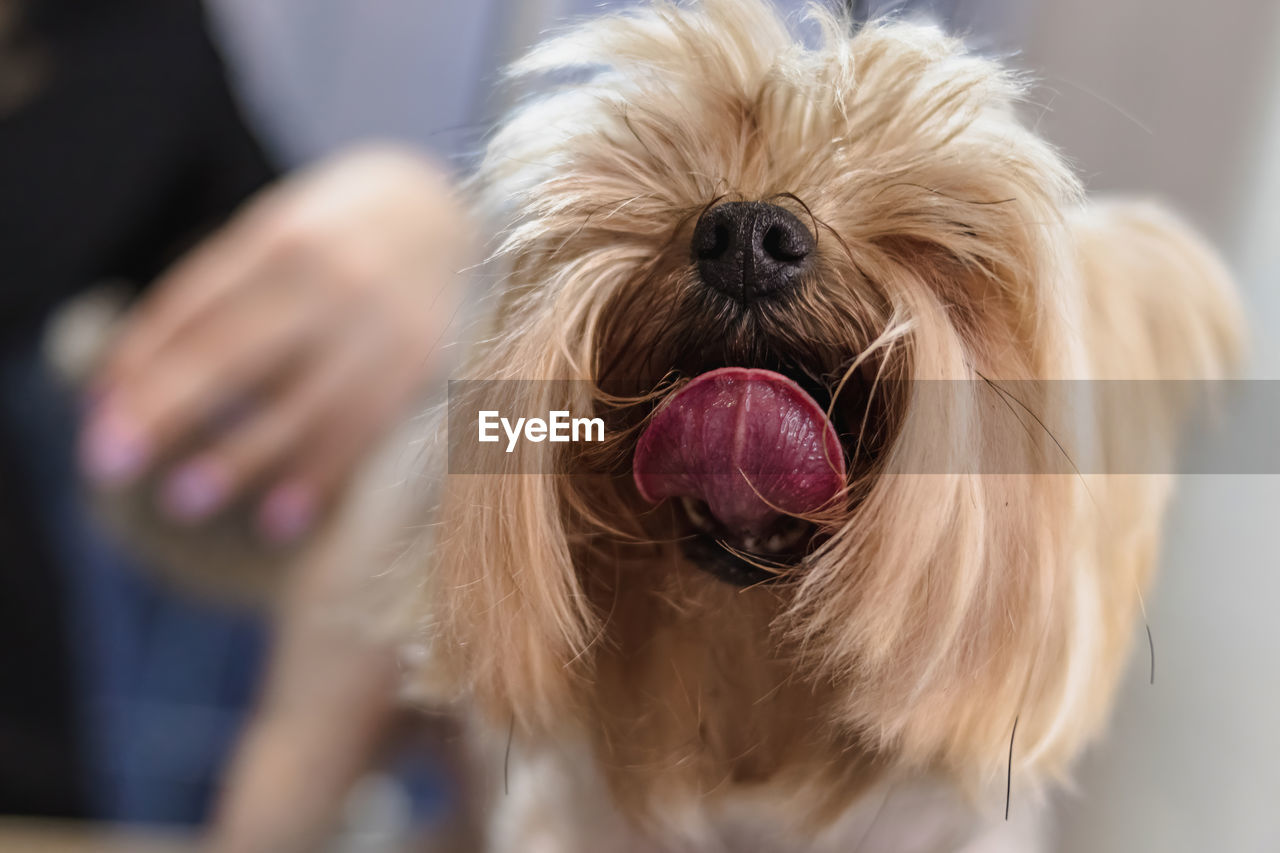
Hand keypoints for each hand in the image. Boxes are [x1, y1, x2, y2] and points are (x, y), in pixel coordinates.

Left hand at [80, 145, 469, 542]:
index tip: (100, 429)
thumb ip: (203, 306)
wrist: (439, 216)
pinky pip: (361, 432)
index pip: (195, 309)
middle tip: (112, 467)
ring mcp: (381, 325)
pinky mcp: (421, 365)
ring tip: (182, 502)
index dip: (142, 369)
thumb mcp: (266, 242)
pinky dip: (318, 479)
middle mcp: (332, 280)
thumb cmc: (325, 241)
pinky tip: (277, 521)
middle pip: (237, 352)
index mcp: (281, 241)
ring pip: (302, 404)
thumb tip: (115, 391)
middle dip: (170, 411)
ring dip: (241, 458)